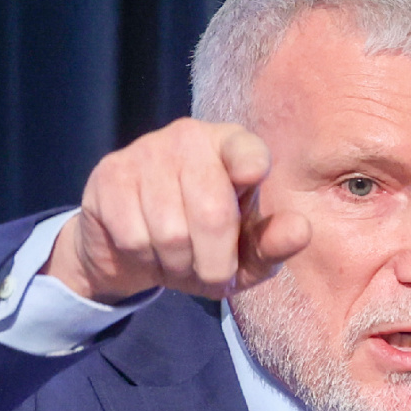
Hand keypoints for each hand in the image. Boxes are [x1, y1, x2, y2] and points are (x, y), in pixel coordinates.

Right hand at [44, 118, 310, 303]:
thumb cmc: (203, 245)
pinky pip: (134, 236)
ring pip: (170, 232)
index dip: (249, 165)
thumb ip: (274, 243)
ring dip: (177, 265)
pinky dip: (144, 259)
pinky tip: (144, 248)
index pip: (246, 150)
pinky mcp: (109, 175)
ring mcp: (145, 152)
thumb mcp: (244, 254)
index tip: (251, 177)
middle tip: (210, 273)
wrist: (131, 249)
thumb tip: (301, 230)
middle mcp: (188, 137)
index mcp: (232, 145)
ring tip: (176, 260)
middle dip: (214, 262)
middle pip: (212, 212)